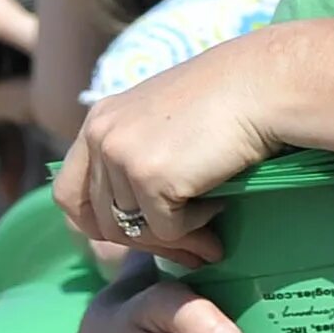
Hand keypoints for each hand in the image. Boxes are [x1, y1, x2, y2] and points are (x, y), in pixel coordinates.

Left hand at [54, 34, 278, 265]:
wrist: (263, 83)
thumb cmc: (228, 96)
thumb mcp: (162, 118)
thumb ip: (137, 151)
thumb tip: (132, 213)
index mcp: (100, 121)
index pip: (69, 193)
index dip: (96, 222)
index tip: (134, 233)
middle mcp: (101, 137)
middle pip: (99, 220)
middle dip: (141, 242)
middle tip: (183, 250)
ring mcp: (122, 157)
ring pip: (134, 230)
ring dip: (174, 237)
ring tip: (209, 232)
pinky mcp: (151, 177)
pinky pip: (166, 230)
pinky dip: (194, 228)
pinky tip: (217, 204)